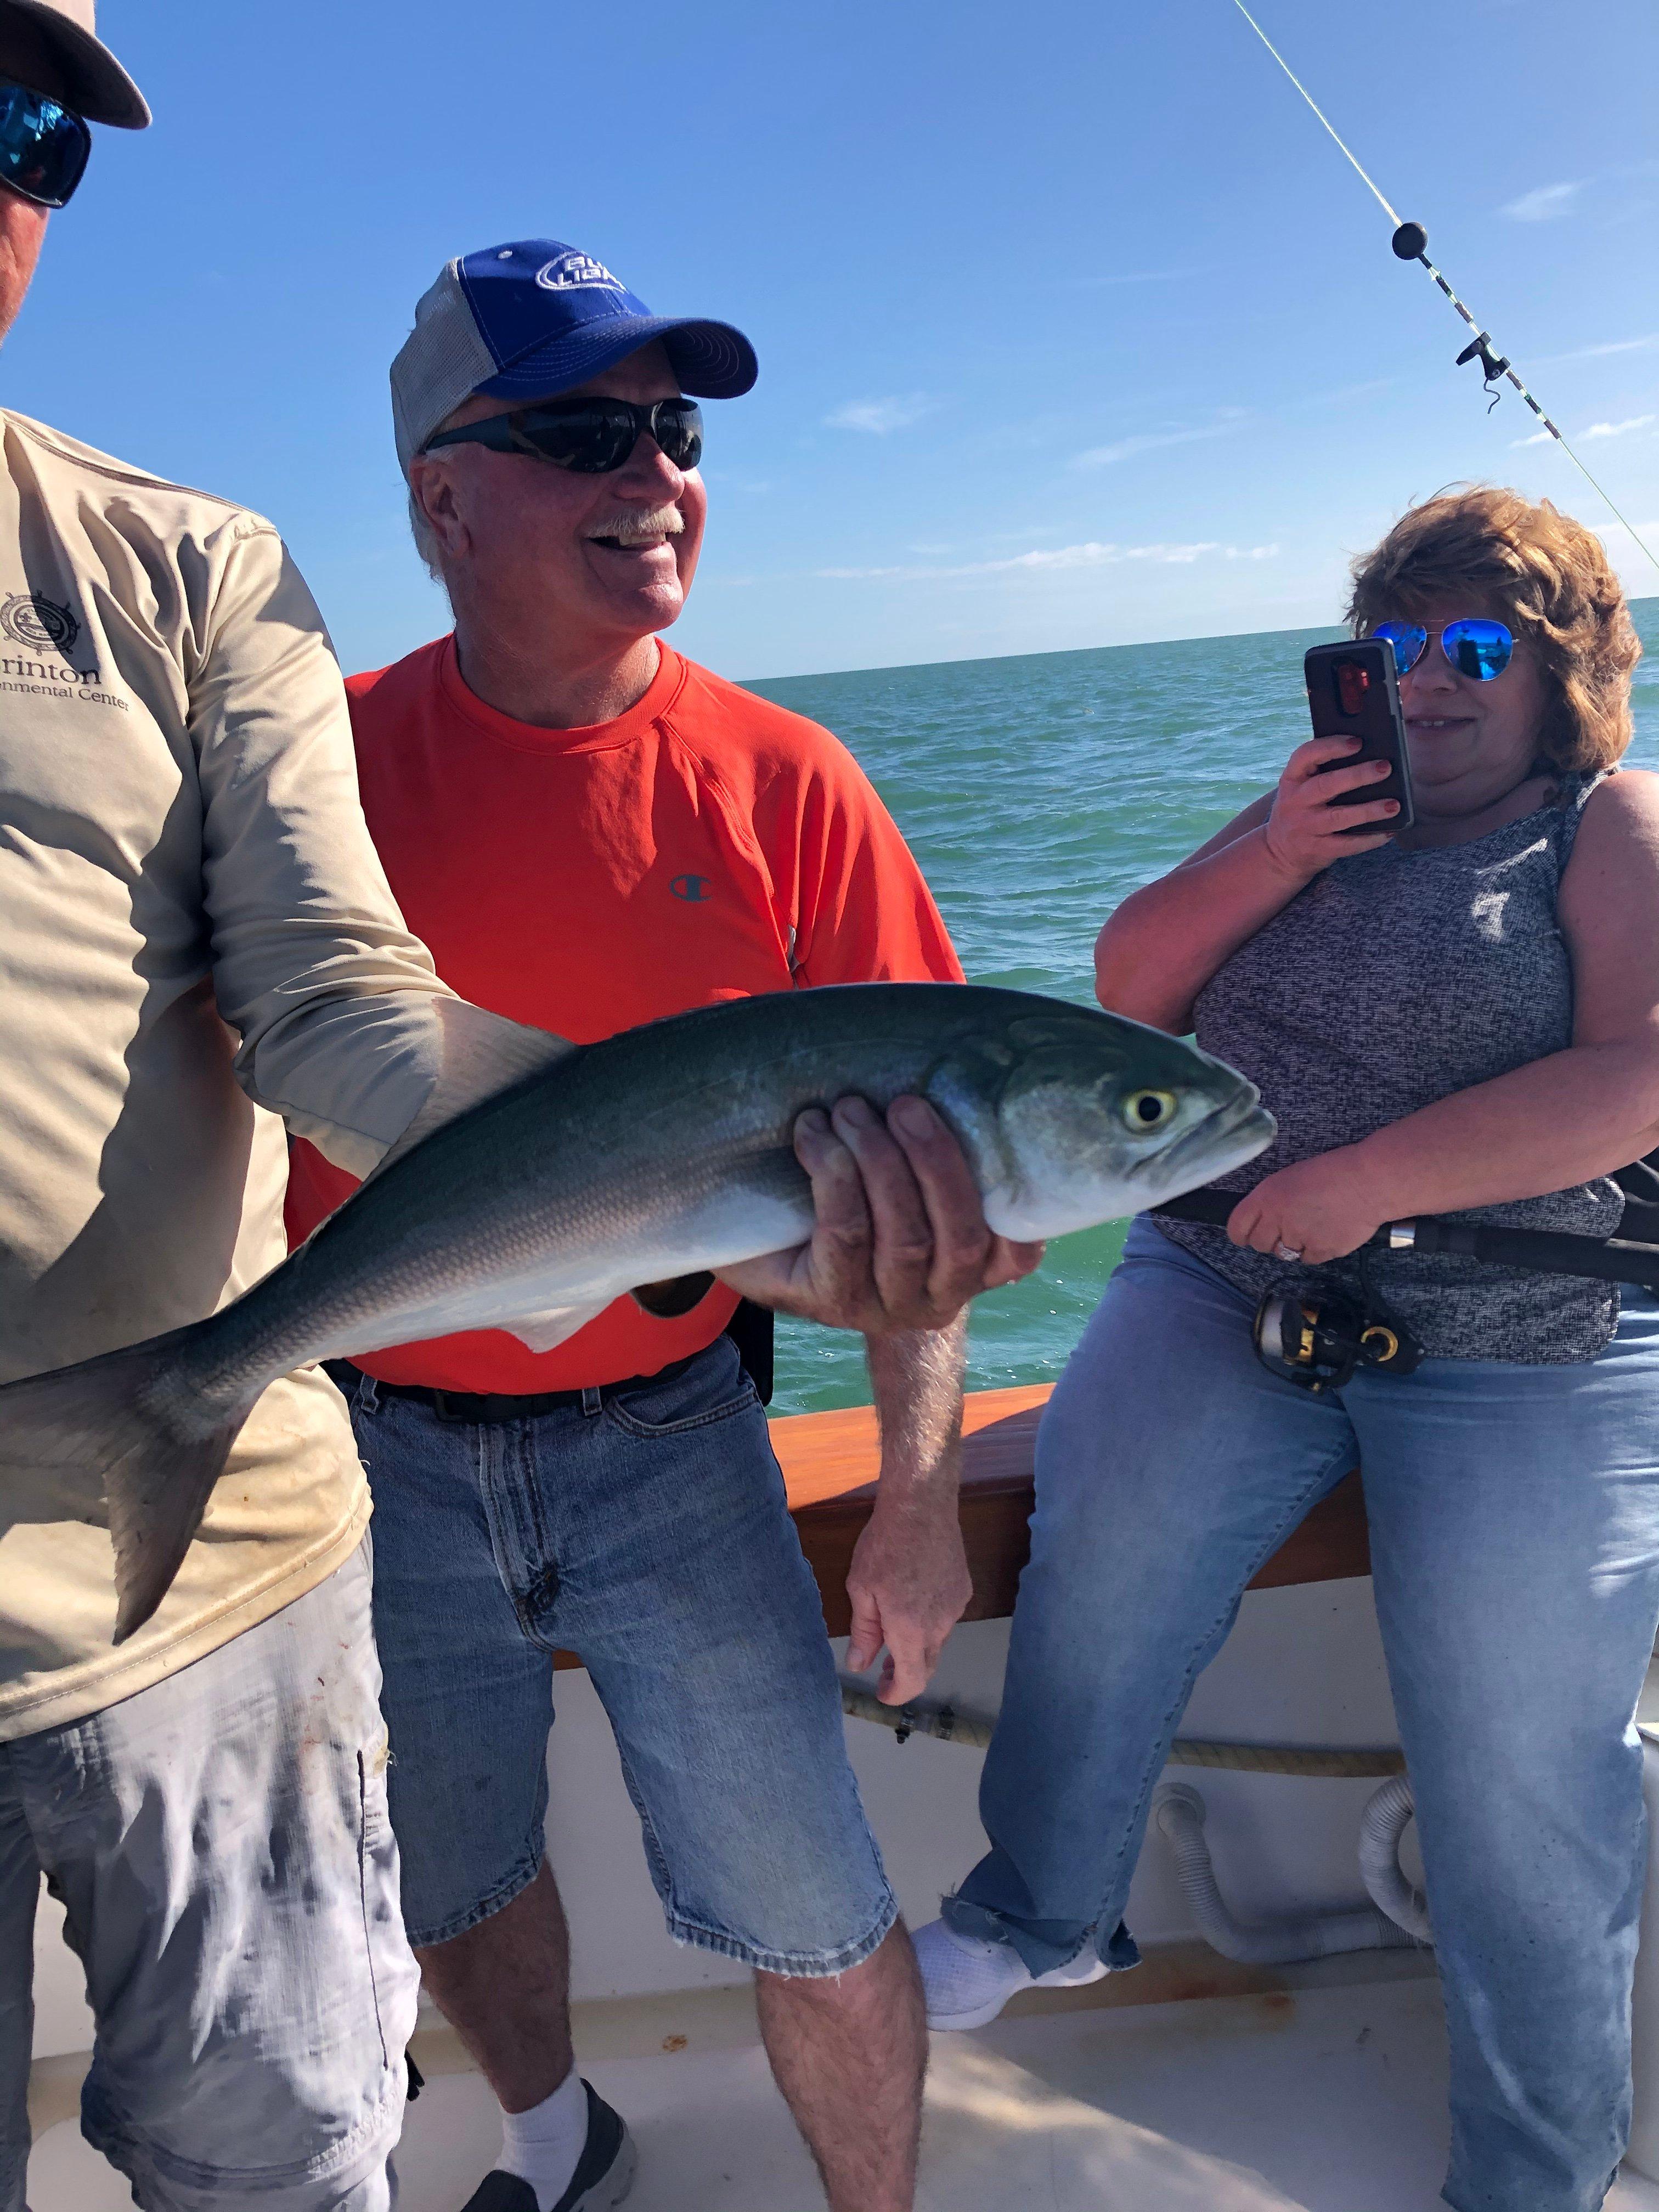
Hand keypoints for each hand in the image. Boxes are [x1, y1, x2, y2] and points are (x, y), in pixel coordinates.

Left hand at [718, 1095, 1042, 1333]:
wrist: (760, 1244)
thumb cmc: (843, 1200)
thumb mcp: (902, 1184)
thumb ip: (934, 1161)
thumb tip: (960, 1085)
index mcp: (968, 1272)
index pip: (1015, 1255)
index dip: (1017, 1209)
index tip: (997, 1140)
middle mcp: (936, 1300)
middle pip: (961, 1237)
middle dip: (938, 1162)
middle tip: (906, 1104)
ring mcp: (886, 1307)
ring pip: (905, 1237)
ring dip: (880, 1161)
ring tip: (850, 1110)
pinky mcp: (833, 1301)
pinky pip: (846, 1234)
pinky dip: (834, 1174)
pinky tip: (814, 1134)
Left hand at [845, 1487, 971, 1704]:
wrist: (921, 1506)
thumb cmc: (885, 1544)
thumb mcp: (861, 1588)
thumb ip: (864, 1632)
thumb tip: (860, 1664)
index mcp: (910, 1629)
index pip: (912, 1680)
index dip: (897, 1693)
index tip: (883, 1691)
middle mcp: (939, 1624)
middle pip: (927, 1665)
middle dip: (906, 1673)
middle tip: (884, 1669)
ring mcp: (955, 1607)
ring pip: (937, 1640)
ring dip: (917, 1643)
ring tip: (894, 1622)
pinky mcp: (964, 1590)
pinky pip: (946, 1617)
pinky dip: (929, 1620)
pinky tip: (913, 1597)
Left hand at [1226, 1148, 1388, 1265]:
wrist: (1368, 1182)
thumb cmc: (1332, 1173)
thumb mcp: (1289, 1177)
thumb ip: (1271, 1200)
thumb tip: (1262, 1217)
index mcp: (1267, 1196)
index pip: (1237, 1227)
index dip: (1240, 1234)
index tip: (1244, 1236)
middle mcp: (1278, 1219)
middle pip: (1259, 1244)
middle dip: (1268, 1240)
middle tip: (1284, 1229)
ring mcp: (1299, 1238)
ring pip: (1284, 1254)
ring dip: (1293, 1245)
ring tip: (1311, 1227)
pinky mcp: (1321, 1251)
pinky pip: (1308, 1259)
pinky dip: (1315, 1250)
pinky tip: (1326, 1233)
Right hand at [1261, 737, 1398, 883]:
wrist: (1280, 851)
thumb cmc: (1301, 809)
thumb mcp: (1301, 787)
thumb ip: (1324, 771)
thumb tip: (1369, 756)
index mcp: (1292, 779)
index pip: (1306, 755)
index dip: (1331, 746)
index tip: (1357, 742)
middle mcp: (1295, 802)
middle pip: (1326, 785)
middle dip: (1357, 775)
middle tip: (1385, 768)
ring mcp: (1306, 827)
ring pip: (1339, 817)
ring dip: (1368, 811)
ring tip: (1393, 805)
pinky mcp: (1317, 849)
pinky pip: (1346, 844)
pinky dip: (1369, 839)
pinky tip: (1388, 832)